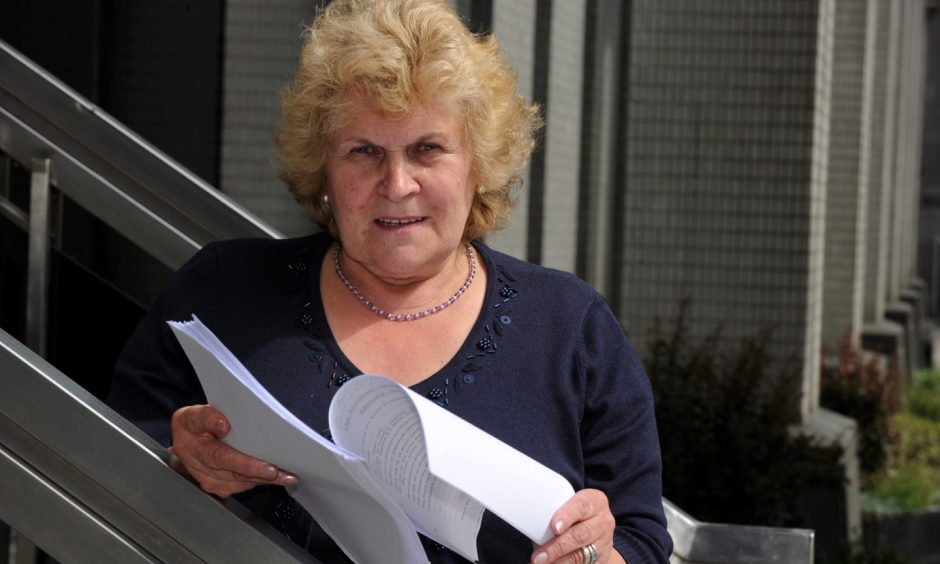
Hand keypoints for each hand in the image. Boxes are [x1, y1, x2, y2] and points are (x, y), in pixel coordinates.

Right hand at [168, 404, 297, 496]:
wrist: (186, 440)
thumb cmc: (194, 425)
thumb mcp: (196, 414)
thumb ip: (208, 417)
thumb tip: (223, 425)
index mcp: (191, 446)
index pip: (220, 457)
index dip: (245, 463)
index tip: (267, 467)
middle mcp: (197, 467)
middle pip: (232, 474)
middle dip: (259, 474)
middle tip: (281, 474)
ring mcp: (205, 479)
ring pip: (238, 483)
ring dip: (262, 481)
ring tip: (285, 477)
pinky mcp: (216, 486)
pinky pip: (239, 487)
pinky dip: (257, 482)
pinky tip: (273, 477)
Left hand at [530, 489, 623, 563]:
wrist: (595, 530)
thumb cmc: (573, 514)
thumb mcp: (569, 505)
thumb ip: (554, 510)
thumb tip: (526, 518)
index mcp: (595, 501)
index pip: (581, 505)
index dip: (567, 515)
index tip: (554, 527)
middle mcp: (603, 521)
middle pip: (581, 534)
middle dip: (557, 546)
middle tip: (538, 556)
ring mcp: (604, 542)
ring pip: (580, 554)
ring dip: (558, 561)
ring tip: (540, 563)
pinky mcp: (601, 559)